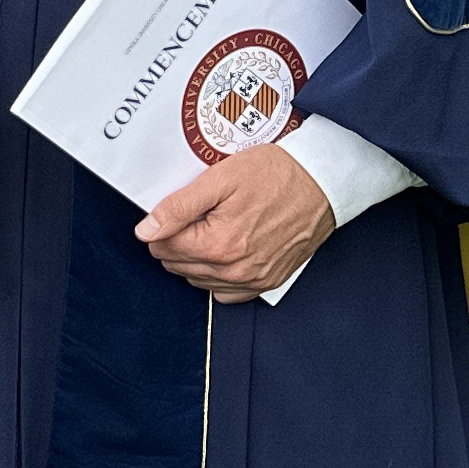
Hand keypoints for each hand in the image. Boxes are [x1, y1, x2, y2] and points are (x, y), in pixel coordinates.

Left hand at [136, 143, 334, 304]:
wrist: (322, 182)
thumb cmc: (276, 174)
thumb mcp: (220, 179)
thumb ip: (178, 207)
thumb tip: (146, 231)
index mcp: (218, 245)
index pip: (162, 247)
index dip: (162, 225)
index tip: (175, 209)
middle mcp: (235, 271)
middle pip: (178, 266)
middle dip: (176, 241)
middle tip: (193, 215)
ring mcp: (254, 280)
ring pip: (198, 281)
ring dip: (194, 259)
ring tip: (209, 229)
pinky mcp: (269, 282)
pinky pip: (227, 293)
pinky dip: (217, 277)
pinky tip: (222, 253)